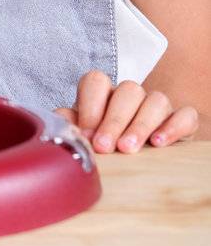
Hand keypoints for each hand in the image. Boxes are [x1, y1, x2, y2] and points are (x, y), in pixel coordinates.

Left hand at [56, 70, 199, 152]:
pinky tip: (159, 144)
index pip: (96, 81)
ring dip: (141, 124)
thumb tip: (61, 120)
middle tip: (105, 147)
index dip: (90, 106)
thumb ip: (70, 125)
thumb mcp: (85, 137)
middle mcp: (131, 96)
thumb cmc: (106, 147)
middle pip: (127, 90)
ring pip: (155, 100)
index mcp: (104, 95)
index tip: (87, 135)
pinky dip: (173, 127)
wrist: (138, 164)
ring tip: (129, 149)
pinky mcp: (180, 122)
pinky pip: (185, 115)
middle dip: (114, 120)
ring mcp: (157, 107)